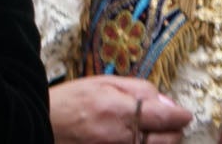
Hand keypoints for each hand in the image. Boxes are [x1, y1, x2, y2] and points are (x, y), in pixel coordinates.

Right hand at [49, 76, 189, 143]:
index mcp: (120, 112)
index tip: (184, 114)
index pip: (167, 117)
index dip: (181, 116)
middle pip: (166, 141)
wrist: (37, 123)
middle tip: (172, 125)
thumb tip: (167, 101)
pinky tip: (139, 142)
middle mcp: (119, 138)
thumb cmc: (70, 101)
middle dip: (174, 132)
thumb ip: (140, 90)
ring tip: (157, 135)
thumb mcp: (106, 83)